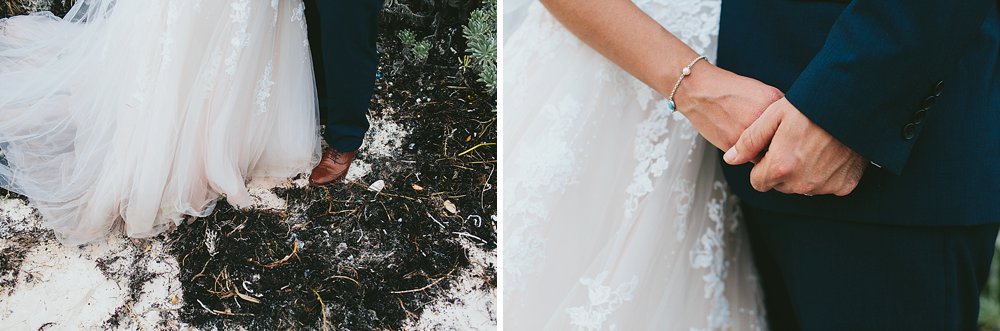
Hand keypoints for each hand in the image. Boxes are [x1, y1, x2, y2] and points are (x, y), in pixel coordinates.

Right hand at [671, 61, 783, 150]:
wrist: (698, 90)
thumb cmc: (727, 89)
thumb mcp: (760, 90)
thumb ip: (778, 108)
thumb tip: (793, 126)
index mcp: (773, 102)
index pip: (795, 125)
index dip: (792, 131)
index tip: (790, 134)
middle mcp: (762, 118)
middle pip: (784, 142)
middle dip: (782, 144)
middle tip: (777, 142)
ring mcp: (747, 133)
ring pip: (769, 154)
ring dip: (767, 153)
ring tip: (759, 143)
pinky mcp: (734, 146)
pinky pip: (752, 160)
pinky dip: (752, 156)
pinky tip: (747, 145)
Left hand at [723, 97, 866, 195]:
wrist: (852, 104)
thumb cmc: (810, 106)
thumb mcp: (773, 116)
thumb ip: (749, 141)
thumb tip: (730, 158)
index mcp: (780, 168)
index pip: (758, 182)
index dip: (762, 165)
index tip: (771, 149)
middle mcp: (802, 183)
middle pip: (780, 185)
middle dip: (781, 169)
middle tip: (793, 144)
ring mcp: (825, 186)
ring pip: (802, 186)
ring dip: (802, 172)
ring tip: (811, 145)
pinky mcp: (844, 185)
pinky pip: (826, 185)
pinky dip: (826, 174)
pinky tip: (829, 153)